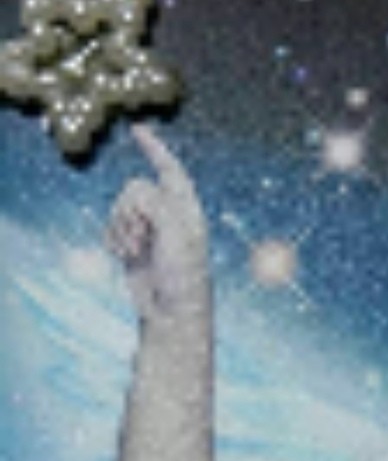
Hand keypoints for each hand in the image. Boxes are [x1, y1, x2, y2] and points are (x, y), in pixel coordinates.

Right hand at [106, 124, 209, 320]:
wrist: (171, 311)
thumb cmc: (182, 274)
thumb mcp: (176, 232)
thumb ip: (154, 202)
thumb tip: (134, 193)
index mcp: (187, 210)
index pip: (171, 171)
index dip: (155, 150)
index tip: (138, 130)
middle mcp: (168, 216)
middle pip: (133, 188)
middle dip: (130, 210)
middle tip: (143, 239)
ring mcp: (148, 231)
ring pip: (118, 208)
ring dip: (122, 229)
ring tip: (136, 252)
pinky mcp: (131, 246)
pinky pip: (110, 228)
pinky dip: (113, 240)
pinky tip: (124, 257)